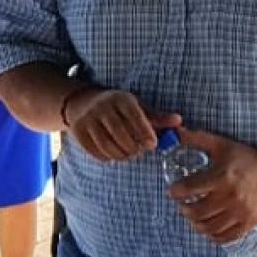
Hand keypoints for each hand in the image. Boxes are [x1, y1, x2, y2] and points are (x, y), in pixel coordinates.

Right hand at [66, 88, 180, 162]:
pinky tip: (114, 155)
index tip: (152, 145)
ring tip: (128, 155)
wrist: (81, 103)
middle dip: (133, 147)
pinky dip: (107, 157)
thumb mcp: (136, 107)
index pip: (135, 117)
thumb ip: (157, 117)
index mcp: (120, 99)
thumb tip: (179, 121)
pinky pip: (94, 151)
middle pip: (120, 133)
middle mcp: (102, 106)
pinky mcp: (77, 131)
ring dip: (121, 155)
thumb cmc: (117, 107)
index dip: (145, 133)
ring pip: (107, 145)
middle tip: (139, 152)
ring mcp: (87, 118)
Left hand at [167, 127, 256, 243]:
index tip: (174, 190)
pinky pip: (226, 237)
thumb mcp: (222, 145)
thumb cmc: (248, 159)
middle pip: (196, 212)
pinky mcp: (250, 223)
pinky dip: (212, 236)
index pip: (188, 189)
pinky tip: (207, 228)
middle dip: (183, 209)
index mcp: (221, 177)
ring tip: (193, 216)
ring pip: (208, 227)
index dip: (176, 191)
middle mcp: (230, 197)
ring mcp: (241, 213)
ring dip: (195, 223)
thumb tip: (174, 132)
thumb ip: (196, 139)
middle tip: (182, 204)